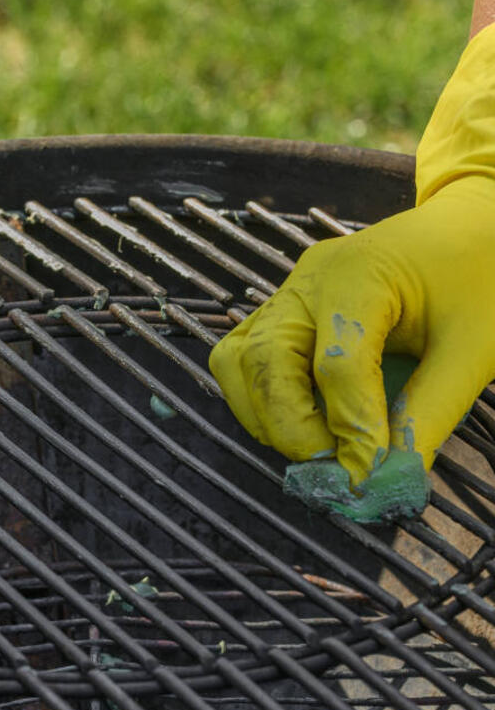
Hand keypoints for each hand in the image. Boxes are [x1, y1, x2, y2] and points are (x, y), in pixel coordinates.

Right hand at [209, 175, 494, 487]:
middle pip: (263, 361)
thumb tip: (392, 479)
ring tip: (323, 448)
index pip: (337, 364)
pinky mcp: (285, 311)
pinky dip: (266, 402)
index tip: (370, 478)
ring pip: (237, 364)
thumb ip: (429, 413)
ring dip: (268, 418)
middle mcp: (309, 280)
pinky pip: (246, 361)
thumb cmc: (479, 278)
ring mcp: (289, 293)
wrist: (470, 230)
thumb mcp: (472, 349)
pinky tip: (311, 423)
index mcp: (360, 274)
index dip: (351, 429)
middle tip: (335, 470)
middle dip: (291, 428)